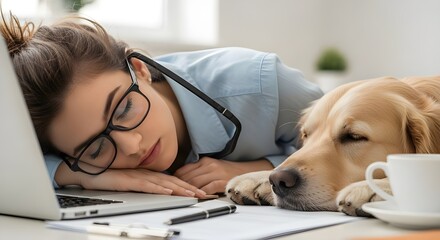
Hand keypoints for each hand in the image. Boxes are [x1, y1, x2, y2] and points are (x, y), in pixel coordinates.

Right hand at [56, 164, 206, 197]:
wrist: (87, 171)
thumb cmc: (108, 176)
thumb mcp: (130, 182)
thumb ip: (144, 184)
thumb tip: (158, 191)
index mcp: (148, 174)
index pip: (172, 181)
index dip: (187, 186)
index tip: (200, 192)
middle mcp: (146, 173)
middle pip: (173, 181)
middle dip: (190, 188)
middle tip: (205, 194)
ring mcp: (138, 176)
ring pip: (164, 183)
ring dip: (180, 188)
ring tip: (194, 194)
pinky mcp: (129, 179)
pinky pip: (147, 184)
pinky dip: (160, 187)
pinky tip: (169, 190)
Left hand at [174, 157, 272, 193]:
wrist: (247, 172)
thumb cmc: (228, 172)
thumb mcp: (212, 167)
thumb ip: (199, 171)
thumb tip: (182, 179)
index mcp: (205, 161)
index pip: (184, 170)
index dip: (175, 179)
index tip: (170, 185)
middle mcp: (209, 165)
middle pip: (187, 177)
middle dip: (179, 186)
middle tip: (172, 194)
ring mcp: (215, 173)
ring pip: (195, 183)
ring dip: (188, 191)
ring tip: (181, 197)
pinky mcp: (221, 181)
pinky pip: (206, 189)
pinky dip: (200, 194)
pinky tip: (196, 198)